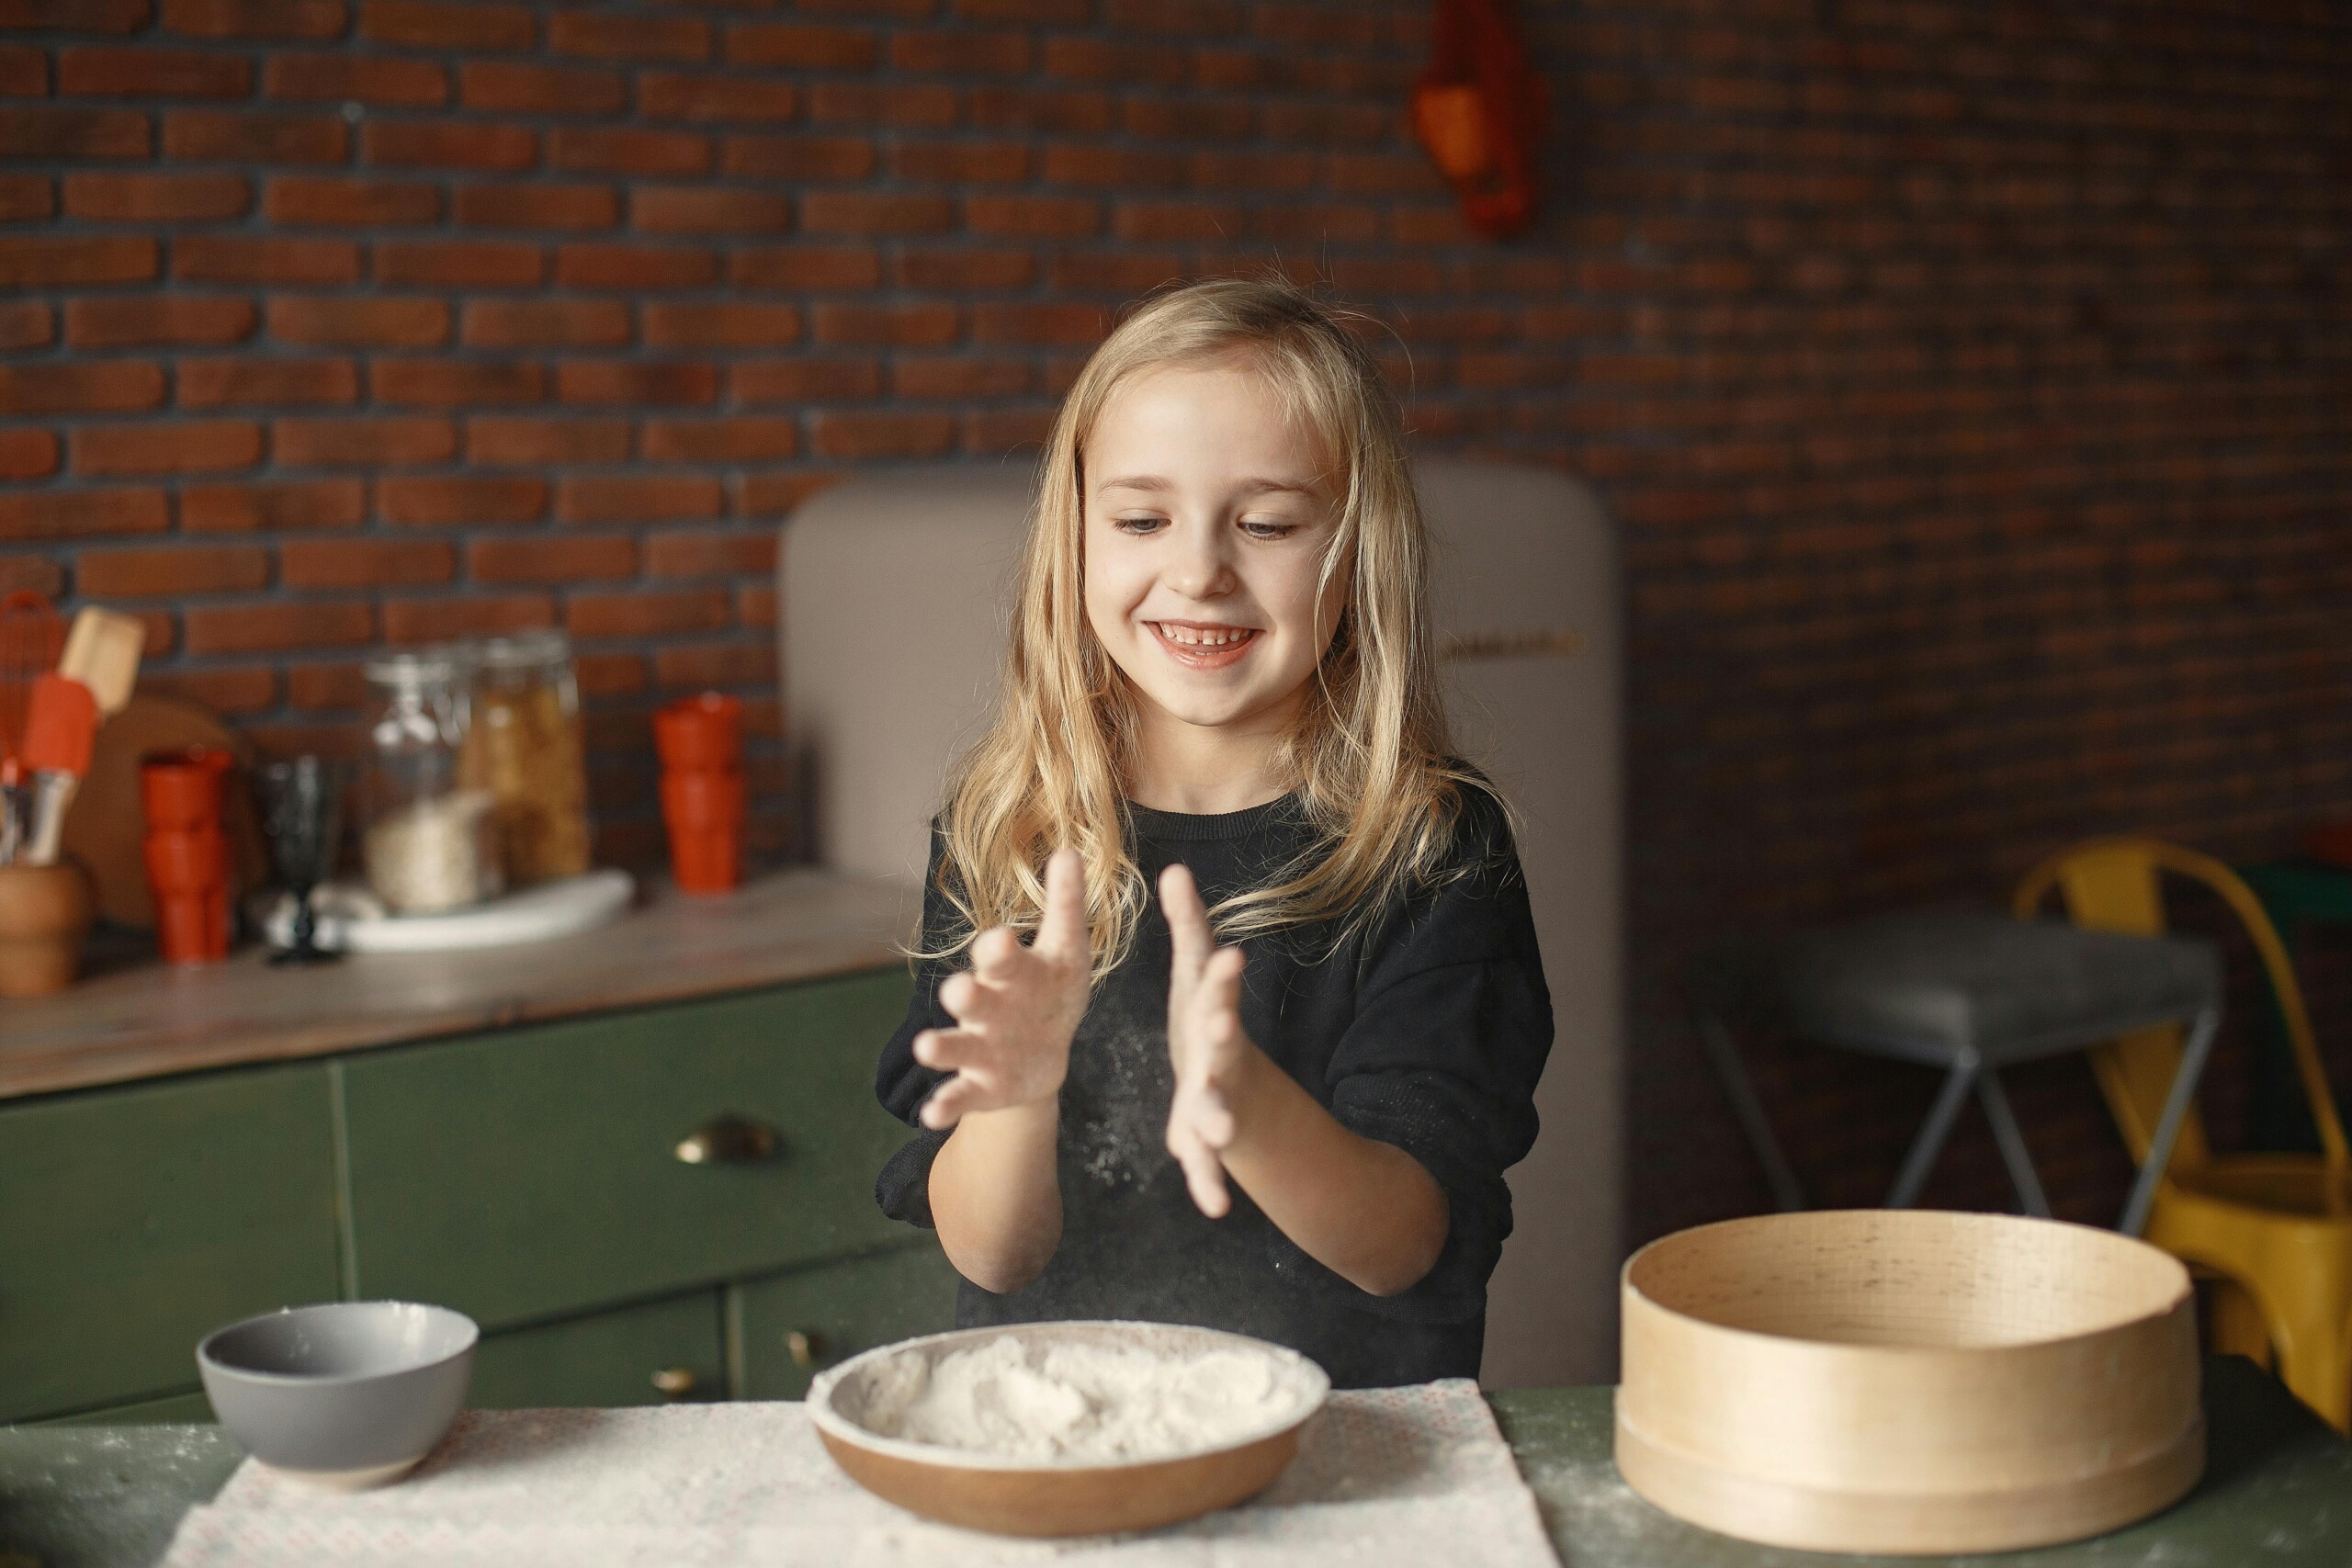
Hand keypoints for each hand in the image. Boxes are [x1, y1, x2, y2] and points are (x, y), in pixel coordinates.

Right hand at [914, 849, 1089, 1129]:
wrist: (1045, 1052)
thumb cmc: (1052, 991)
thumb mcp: (1067, 951)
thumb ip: (1066, 906)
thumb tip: (1068, 851)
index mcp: (1011, 971)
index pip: (1002, 955)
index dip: (1001, 949)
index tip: (1003, 939)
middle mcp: (987, 1006)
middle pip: (972, 998)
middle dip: (965, 995)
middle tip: (959, 991)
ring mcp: (979, 1047)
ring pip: (956, 1045)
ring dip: (940, 1047)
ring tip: (926, 1049)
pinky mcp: (981, 1085)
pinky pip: (959, 1095)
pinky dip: (945, 1104)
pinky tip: (932, 1115)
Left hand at [1160, 862, 1251, 1217]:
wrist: (1223, 1078)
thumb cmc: (1203, 1018)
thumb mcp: (1193, 976)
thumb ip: (1187, 929)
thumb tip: (1175, 869)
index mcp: (1212, 1016)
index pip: (1217, 991)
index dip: (1221, 976)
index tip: (1227, 956)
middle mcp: (1220, 1059)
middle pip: (1222, 1051)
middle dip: (1221, 1046)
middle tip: (1220, 1034)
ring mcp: (1216, 1101)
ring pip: (1218, 1113)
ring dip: (1218, 1122)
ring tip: (1217, 1135)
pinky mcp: (1202, 1138)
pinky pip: (1206, 1164)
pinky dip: (1209, 1183)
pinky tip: (1212, 1207)